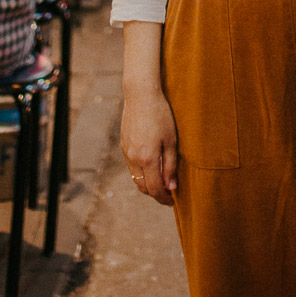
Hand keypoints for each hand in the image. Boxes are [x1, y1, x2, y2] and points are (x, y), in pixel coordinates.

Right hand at [121, 87, 177, 204]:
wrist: (141, 95)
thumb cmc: (161, 115)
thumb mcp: (171, 140)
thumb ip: (171, 166)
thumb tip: (172, 187)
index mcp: (148, 159)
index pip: (155, 189)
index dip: (164, 199)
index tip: (172, 201)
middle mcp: (134, 159)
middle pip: (143, 187)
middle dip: (155, 194)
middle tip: (168, 192)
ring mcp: (127, 153)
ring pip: (136, 178)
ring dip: (147, 184)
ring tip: (161, 180)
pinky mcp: (123, 145)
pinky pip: (131, 167)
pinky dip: (141, 172)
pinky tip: (151, 165)